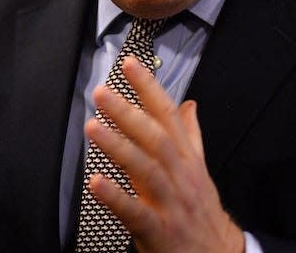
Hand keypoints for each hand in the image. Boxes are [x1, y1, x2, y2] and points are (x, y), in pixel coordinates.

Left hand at [86, 57, 244, 252]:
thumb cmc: (202, 214)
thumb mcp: (200, 171)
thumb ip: (191, 137)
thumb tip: (189, 106)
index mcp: (188, 160)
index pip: (169, 116)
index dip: (149, 89)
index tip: (130, 65)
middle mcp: (181, 176)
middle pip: (156, 138)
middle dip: (128, 112)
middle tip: (101, 92)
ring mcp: (170, 203)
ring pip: (146, 169)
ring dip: (118, 146)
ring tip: (93, 127)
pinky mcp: (159, 230)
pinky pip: (136, 212)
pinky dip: (116, 196)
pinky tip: (96, 183)